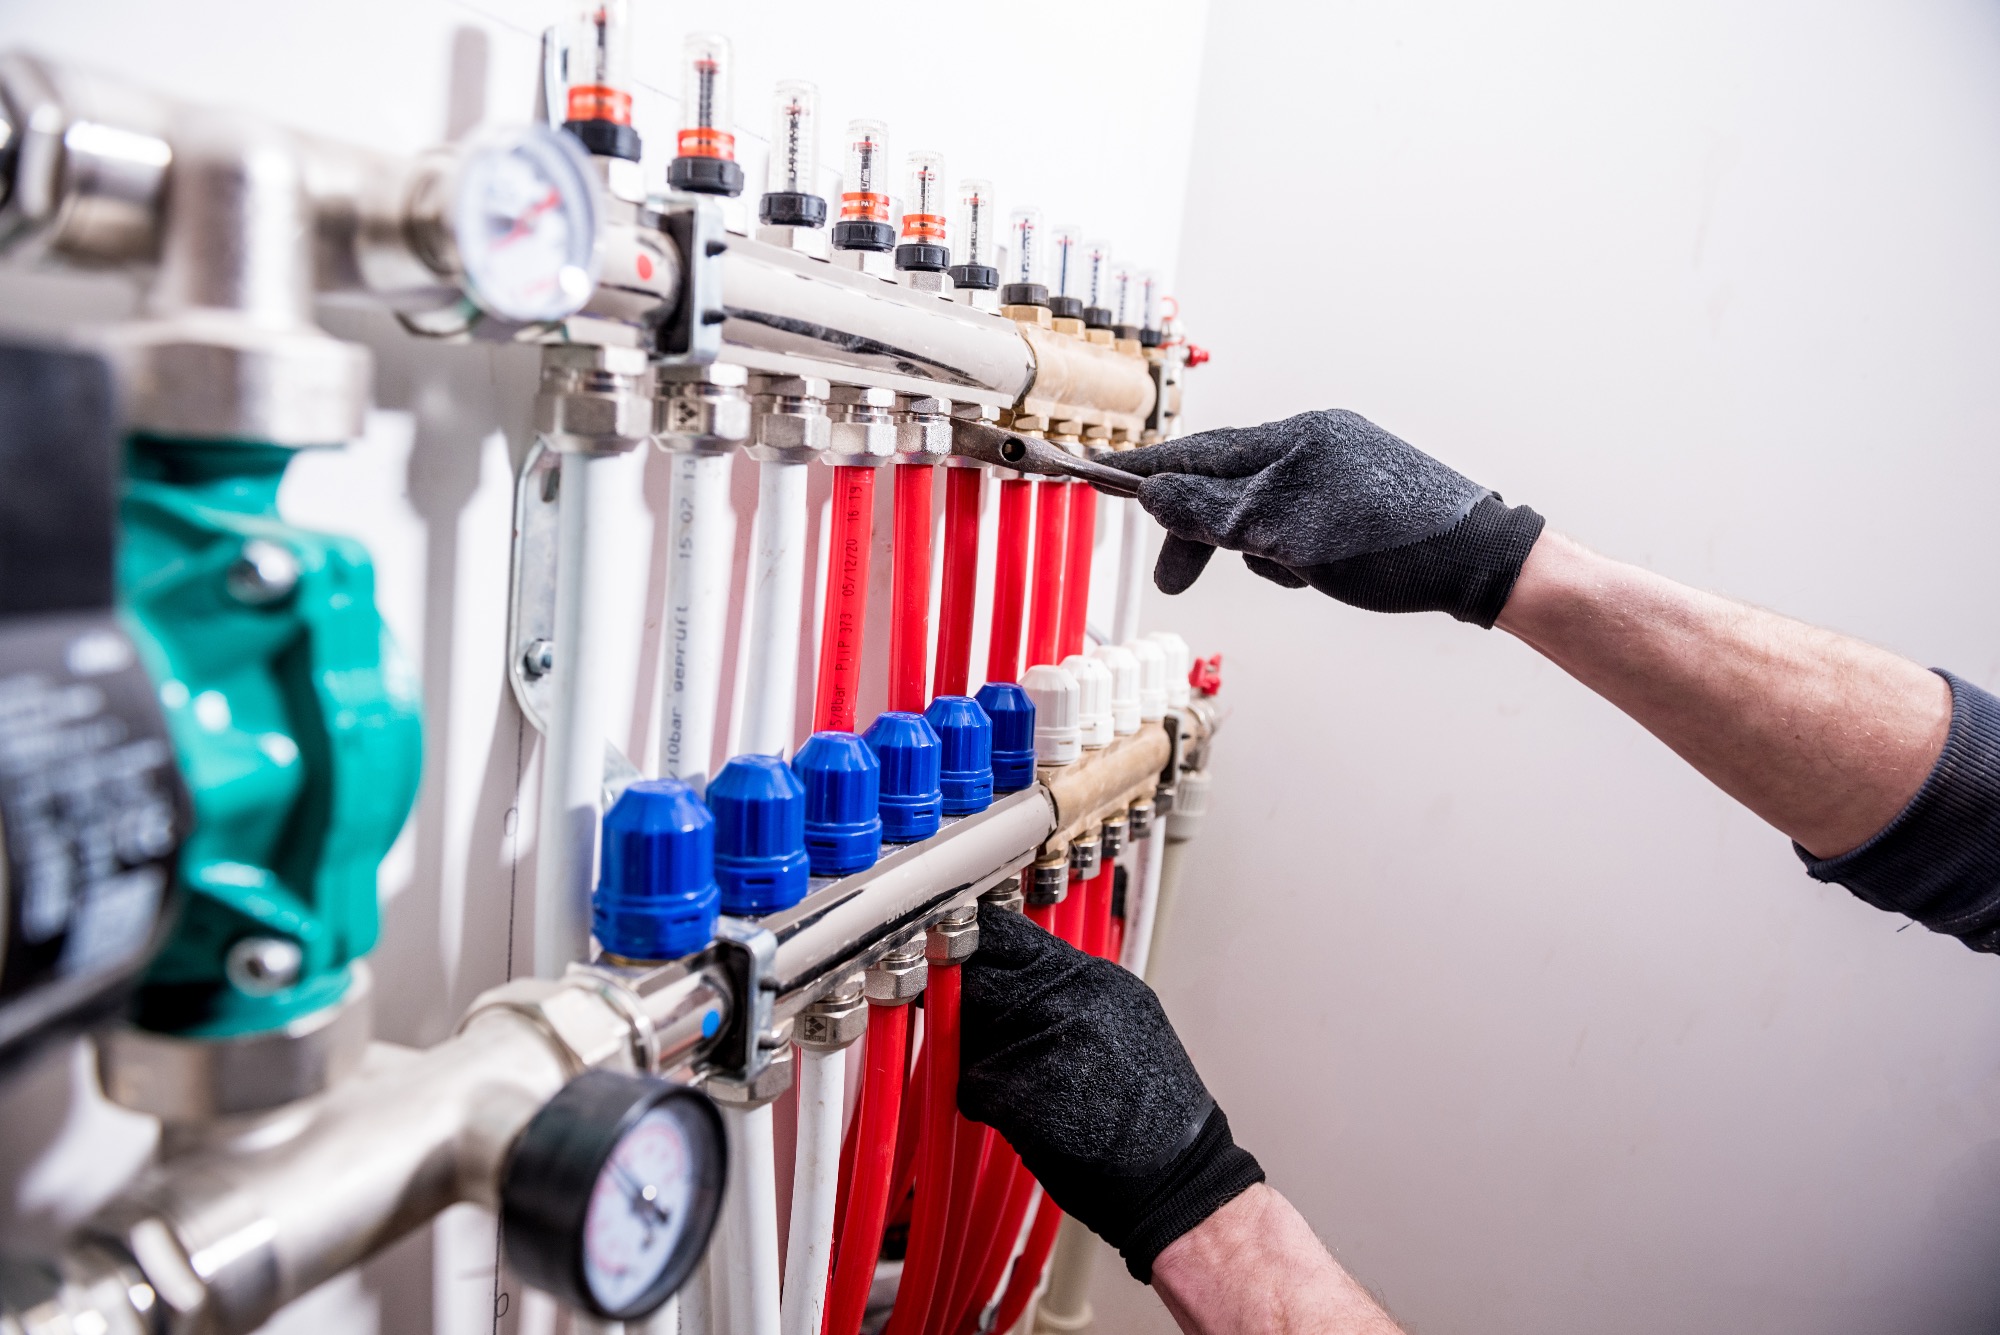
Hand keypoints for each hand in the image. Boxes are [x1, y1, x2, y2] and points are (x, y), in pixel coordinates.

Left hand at [957, 904, 1263, 1281]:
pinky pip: (971, 1083)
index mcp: (1093, 976)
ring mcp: (1043, 1042)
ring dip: (975, 1057)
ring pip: (966, 1033)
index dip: (974, 946)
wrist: (1177, 1172)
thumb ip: (1064, 988)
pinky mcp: (1020, 1091)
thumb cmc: (1150, 1107)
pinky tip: (1021, 1114)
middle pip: (976, 978)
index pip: (1005, 934)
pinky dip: (983, 1101)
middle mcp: (1068, 999)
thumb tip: (1007, 972)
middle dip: (964, 1003)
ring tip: (1018, 1081)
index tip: (959, 958)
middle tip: (975, 1029)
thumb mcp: (1123, 1017)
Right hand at [1115, 409, 1545, 626]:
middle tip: (1175, 581)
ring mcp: (1341, 467)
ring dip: (1255, 547)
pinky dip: (1289, 550)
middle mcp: (1316, 441)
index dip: (1147, 469)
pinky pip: (1297, 520)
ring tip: (1288, 573)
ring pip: (1262, 508)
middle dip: (1201, 531)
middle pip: (1228, 482)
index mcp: (1295, 437)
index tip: (1099, 473)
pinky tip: (1314, 572)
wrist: (1482, 562)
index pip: (1200, 451)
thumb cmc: (1390, 544)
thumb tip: (1155, 492)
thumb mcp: (1284, 533)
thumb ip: (1213, 512)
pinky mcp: (1363, 497)